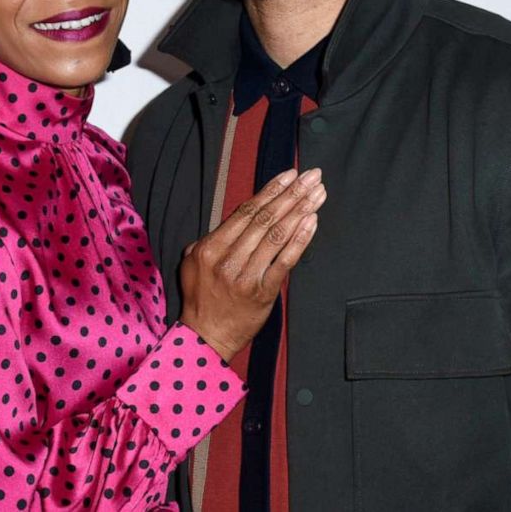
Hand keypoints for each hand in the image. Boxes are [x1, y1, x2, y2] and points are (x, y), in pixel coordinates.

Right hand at [178, 168, 323, 360]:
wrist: (205, 337)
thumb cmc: (201, 297)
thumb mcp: (192, 263)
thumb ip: (212, 239)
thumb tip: (237, 218)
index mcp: (210, 247)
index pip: (246, 211)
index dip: (271, 190)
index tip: (290, 174)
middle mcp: (227, 259)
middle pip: (265, 218)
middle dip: (292, 194)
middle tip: (312, 177)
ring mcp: (246, 276)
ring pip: (277, 235)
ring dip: (301, 210)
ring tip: (318, 194)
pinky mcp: (263, 292)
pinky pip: (285, 261)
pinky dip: (300, 239)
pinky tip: (312, 222)